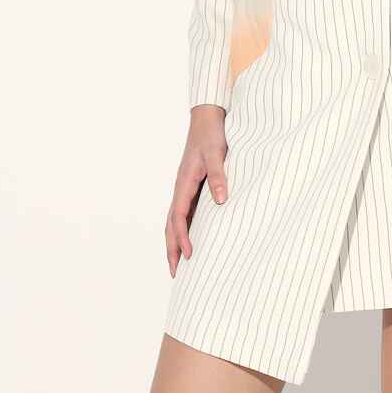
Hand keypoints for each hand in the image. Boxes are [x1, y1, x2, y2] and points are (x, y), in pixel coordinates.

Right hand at [166, 105, 230, 275]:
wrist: (207, 118)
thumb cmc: (212, 135)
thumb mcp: (217, 153)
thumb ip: (219, 176)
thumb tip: (221, 200)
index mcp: (184, 183)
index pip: (178, 217)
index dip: (182, 238)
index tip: (189, 256)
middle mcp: (181, 189)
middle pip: (171, 225)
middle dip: (172, 249)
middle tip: (176, 274)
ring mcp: (185, 189)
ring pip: (175, 221)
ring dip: (175, 242)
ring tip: (179, 264)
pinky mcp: (192, 187)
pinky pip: (184, 213)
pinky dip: (183, 230)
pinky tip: (192, 239)